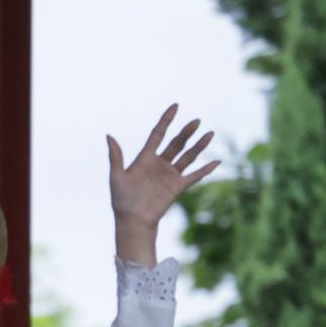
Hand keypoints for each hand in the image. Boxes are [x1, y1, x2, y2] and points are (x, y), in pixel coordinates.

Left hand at [107, 104, 217, 261]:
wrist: (132, 220)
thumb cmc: (121, 199)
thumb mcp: (116, 175)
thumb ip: (115, 156)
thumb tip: (108, 135)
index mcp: (145, 157)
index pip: (158, 134)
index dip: (166, 120)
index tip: (176, 106)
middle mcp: (160, 163)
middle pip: (176, 143)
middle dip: (186, 132)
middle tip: (197, 121)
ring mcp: (170, 175)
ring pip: (187, 156)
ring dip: (199, 146)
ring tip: (210, 134)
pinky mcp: (177, 187)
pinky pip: (194, 176)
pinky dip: (205, 170)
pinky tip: (216, 162)